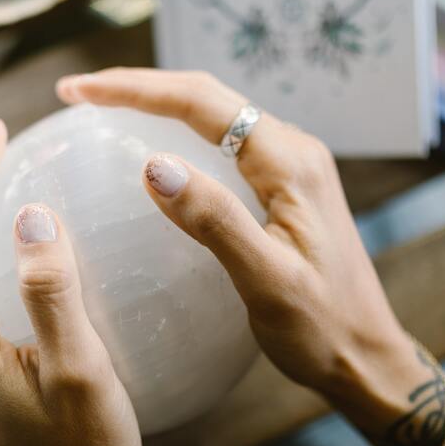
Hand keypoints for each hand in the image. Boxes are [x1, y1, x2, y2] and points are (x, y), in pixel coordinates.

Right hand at [56, 69, 419, 422]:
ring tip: (102, 110)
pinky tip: (151, 154)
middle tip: (77, 94)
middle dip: (139, 88)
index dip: (136, 89)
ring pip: (214, 117)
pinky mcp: (284, 191)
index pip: (202, 103)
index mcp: (290, 163)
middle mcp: (293, 151)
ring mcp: (291, 169)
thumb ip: (214, 221)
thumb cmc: (321, 329)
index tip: (79, 92)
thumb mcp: (266, 282)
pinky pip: (223, 148)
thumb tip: (153, 165)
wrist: (367, 358)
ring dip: (157, 106)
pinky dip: (178, 136)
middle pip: (207, 98)